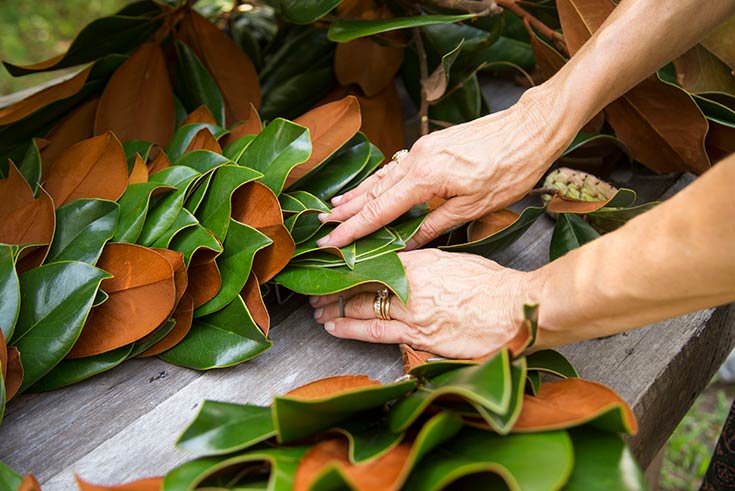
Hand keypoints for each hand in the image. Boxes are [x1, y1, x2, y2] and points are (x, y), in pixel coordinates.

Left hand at [310, 249, 538, 358]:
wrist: (517, 310)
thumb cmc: (494, 286)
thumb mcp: (457, 263)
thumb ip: (427, 264)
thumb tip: (406, 266)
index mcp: (421, 261)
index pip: (374, 261)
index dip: (348, 264)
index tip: (332, 265)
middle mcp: (411, 284)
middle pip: (361, 283)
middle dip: (335, 287)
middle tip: (316, 289)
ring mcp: (413, 311)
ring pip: (362, 307)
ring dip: (335, 307)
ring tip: (317, 308)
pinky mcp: (419, 336)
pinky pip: (375, 331)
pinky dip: (350, 328)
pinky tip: (334, 326)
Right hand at [316, 87, 576, 248]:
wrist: (531, 128)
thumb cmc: (510, 168)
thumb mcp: (474, 206)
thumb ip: (436, 223)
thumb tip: (409, 243)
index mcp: (425, 177)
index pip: (380, 209)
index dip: (354, 228)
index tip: (332, 240)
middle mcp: (417, 159)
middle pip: (374, 191)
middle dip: (347, 211)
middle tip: (322, 225)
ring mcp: (422, 149)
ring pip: (382, 176)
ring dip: (358, 193)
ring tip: (335, 206)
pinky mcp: (431, 145)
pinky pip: (396, 167)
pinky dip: (379, 180)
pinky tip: (371, 186)